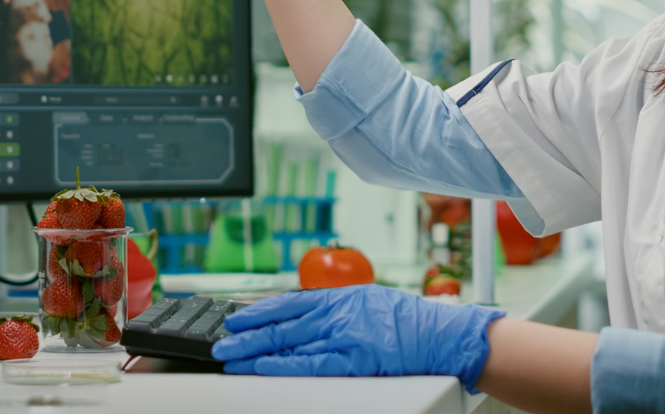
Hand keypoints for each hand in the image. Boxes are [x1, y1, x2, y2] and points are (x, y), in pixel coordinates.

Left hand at [211, 284, 504, 392]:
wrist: (442, 335)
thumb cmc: (411, 322)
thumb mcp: (370, 302)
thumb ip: (338, 308)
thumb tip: (305, 317)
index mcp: (342, 295)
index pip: (290, 301)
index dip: (259, 309)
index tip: (236, 316)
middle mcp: (338, 312)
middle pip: (283, 322)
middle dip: (248, 331)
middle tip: (221, 339)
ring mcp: (344, 335)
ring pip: (289, 342)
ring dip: (255, 350)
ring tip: (229, 355)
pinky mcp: (353, 359)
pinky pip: (308, 363)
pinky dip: (280, 365)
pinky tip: (260, 367)